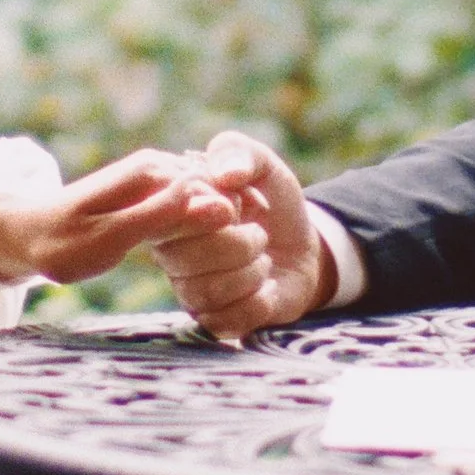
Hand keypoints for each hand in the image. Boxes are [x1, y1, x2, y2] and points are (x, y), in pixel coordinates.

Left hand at [0, 149, 233, 288]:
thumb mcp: (109, 238)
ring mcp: (158, 177)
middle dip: (235, 229)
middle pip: (219, 192)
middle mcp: (160, 166)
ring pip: (211, 199)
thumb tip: (217, 204)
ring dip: (225, 230)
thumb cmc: (62, 244)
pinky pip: (195, 206)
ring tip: (237, 265)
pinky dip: (208, 229)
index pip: (216, 193)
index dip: (235, 228)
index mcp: (152, 172)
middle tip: (247, 267)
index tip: (247, 262)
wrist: (28, 232)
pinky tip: (214, 254)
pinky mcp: (156, 192)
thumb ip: (162, 219)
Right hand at [154, 133, 334, 341]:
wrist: (303, 245)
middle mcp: (172, 256)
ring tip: (263, 259)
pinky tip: (266, 288)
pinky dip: (259, 303)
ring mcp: (191, 292)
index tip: (238, 203)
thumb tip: (227, 174)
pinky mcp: (215, 321)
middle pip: (188, 259)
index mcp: (172, 214)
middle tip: (259, 233)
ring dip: (251, 273)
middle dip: (240, 243)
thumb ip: (238, 152)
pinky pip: (226, 322)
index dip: (213, 211)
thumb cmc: (271, 200)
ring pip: (207, 293)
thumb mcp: (260, 163)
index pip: (171, 218)